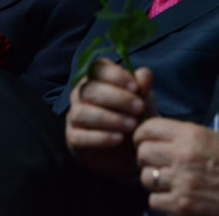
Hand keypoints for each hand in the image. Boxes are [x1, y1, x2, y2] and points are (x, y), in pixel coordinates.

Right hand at [65, 58, 154, 178]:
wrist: (132, 150)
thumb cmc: (135, 118)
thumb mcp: (145, 102)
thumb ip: (143, 88)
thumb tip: (144, 74)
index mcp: (96, 78)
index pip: (97, 68)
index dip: (115, 75)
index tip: (135, 87)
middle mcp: (80, 94)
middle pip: (89, 90)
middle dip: (117, 98)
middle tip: (139, 108)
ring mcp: (74, 116)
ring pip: (82, 112)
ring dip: (110, 118)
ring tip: (131, 126)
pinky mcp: (73, 138)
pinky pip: (80, 136)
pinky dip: (101, 137)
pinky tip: (119, 139)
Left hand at [134, 118, 218, 214]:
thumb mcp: (209, 136)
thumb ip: (181, 135)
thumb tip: (153, 135)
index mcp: (190, 134)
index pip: (147, 129)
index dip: (141, 135)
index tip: (143, 141)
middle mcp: (183, 155)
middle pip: (142, 153)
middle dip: (145, 158)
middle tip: (156, 163)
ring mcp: (182, 182)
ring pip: (146, 178)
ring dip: (153, 180)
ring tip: (168, 181)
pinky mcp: (182, 206)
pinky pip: (153, 200)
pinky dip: (160, 200)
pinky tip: (173, 196)